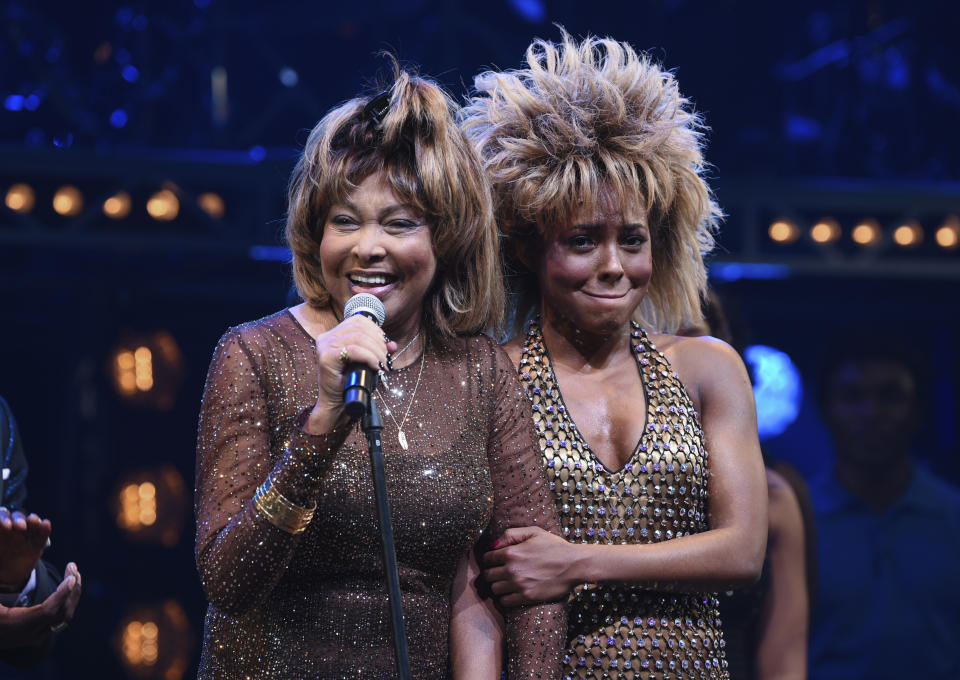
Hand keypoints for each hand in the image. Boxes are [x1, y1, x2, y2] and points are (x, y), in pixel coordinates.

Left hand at [0, 507, 50, 588]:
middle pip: (16, 518)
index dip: (2, 519)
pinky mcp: (36, 546)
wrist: (7, 576)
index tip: (4, 526)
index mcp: (0, 531)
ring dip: (32, 520)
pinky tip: (46, 524)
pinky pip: (41, 536)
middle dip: (18, 519)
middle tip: (19, 527)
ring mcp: (26, 537)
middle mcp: (13, 530)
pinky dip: (44, 530)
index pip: (1, 517)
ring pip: (30, 524)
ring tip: (34, 521)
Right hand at [0, 562, 80, 649]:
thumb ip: (4, 583)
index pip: (47, 611)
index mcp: (18, 625)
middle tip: (72, 567)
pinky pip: (61, 617)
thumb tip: (5, 565)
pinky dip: (68, 600)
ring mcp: (38, 635)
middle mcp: (31, 633)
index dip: (61, 595)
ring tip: (74, 572)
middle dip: (71, 588)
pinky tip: (70, 585)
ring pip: (64, 616)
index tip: (71, 577)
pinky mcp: (41, 634)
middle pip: (60, 612)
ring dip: (73, 593)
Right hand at [304, 314, 396, 432]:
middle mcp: (326, 337)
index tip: (385, 345)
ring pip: (358, 338)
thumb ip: (378, 351)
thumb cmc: (350, 384)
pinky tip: (375, 366)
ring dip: (376, 351)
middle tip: (386, 358)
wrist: (336, 404)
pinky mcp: (326, 357)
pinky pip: (354, 350)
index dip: (375, 330)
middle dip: (378, 342)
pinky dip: (369, 357)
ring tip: (382, 364)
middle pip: (359, 328)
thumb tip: (392, 345)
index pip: (358, 321)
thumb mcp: (367, 363)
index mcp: (333, 335)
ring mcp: (324, 346)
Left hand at [482, 526, 578, 606]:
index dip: (489, 559)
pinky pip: (505, 602)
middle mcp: (512, 570)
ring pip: (494, 589)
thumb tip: (494, 545)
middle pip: (488, 576)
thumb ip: (511, 534)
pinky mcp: (527, 597)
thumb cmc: (555, 546)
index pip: (487, 559)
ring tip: (505, 583)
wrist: (574, 565)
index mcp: (511, 553)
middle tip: (498, 572)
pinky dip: (505, 598)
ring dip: (497, 586)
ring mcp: (519, 585)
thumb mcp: (534, 532)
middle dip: (491, 573)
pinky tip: (512, 592)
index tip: (494, 561)